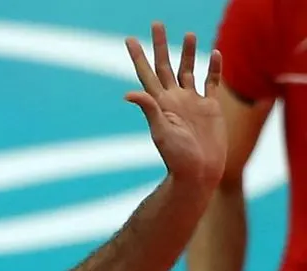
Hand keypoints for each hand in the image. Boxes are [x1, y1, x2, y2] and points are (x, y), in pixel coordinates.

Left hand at [125, 22, 225, 185]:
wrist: (199, 172)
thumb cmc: (177, 156)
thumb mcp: (160, 131)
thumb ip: (149, 109)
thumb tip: (128, 93)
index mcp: (160, 103)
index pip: (146, 73)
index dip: (138, 56)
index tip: (129, 39)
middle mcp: (174, 99)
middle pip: (166, 65)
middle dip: (161, 45)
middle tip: (157, 24)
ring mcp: (192, 102)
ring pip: (189, 70)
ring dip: (188, 53)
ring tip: (188, 34)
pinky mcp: (210, 107)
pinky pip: (212, 82)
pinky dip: (214, 68)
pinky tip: (215, 54)